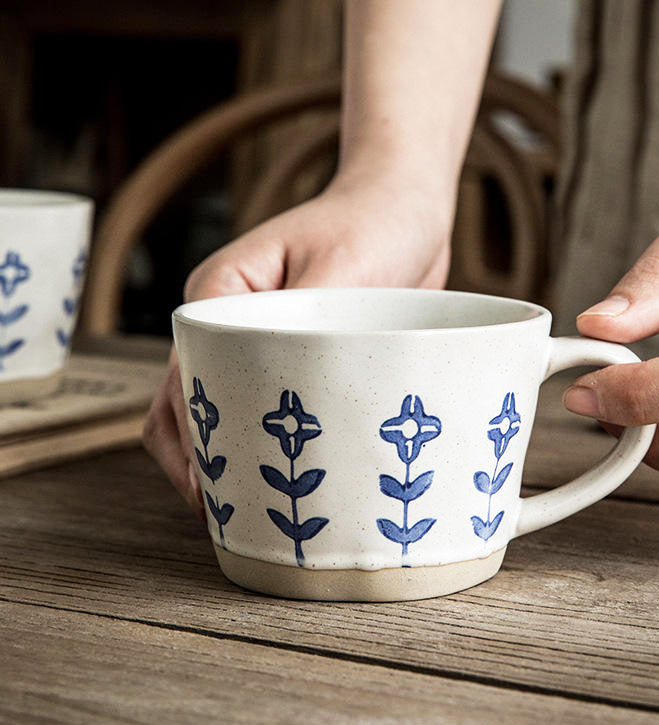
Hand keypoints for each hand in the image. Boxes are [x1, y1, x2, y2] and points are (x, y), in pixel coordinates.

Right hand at [143, 172, 450, 512]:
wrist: (406, 208)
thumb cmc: (373, 223)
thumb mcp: (342, 267)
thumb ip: (303, 324)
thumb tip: (279, 392)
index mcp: (220, 292)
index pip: (185, 377)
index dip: (194, 438)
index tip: (213, 487)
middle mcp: (228, 321)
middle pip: (186, 403)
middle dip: (200, 461)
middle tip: (231, 516)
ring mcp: (257, 342)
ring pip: (221, 412)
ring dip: (228, 458)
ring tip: (251, 512)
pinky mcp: (291, 359)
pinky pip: (265, 409)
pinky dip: (265, 443)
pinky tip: (285, 477)